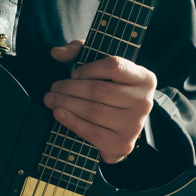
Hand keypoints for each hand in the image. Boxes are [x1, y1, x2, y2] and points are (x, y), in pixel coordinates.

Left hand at [44, 40, 155, 164]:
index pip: (114, 66)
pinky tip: (58, 113)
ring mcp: (134, 125)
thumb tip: (56, 53)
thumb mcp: (101, 66)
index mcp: (145, 79)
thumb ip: (80, 51)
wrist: (121, 126)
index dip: (88, 69)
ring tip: (50, 99)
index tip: (73, 73)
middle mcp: (144, 102)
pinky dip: (71, 122)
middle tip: (53, 88)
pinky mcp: (122, 144)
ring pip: (93, 111)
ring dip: (66, 104)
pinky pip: (91, 132)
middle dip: (69, 88)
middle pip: (99, 90)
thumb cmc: (110, 90)